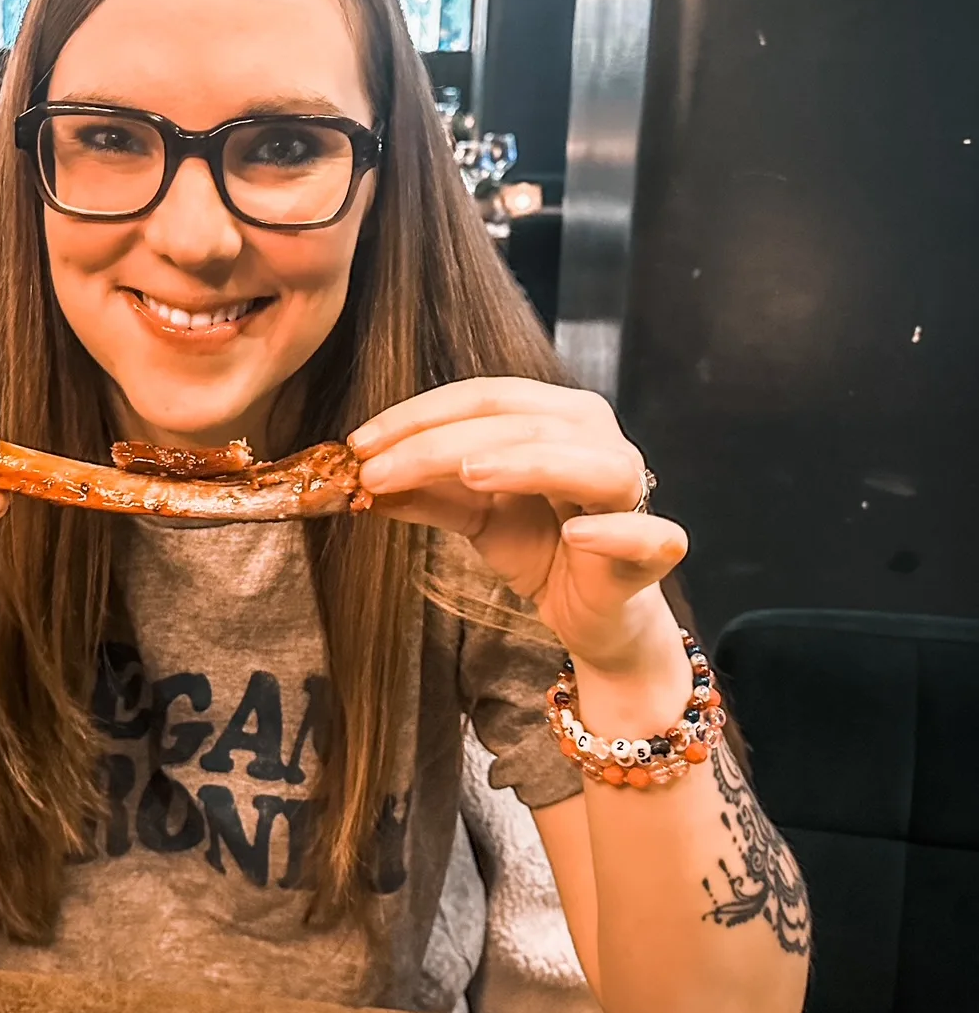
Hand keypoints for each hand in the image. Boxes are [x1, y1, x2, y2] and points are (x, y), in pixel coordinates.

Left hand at [350, 381, 686, 675]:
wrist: (591, 614)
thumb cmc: (540, 549)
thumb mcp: (473, 516)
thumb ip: (425, 493)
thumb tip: (359, 480)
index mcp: (557, 419)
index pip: (485, 398)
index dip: (419, 415)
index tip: (359, 444)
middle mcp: (598, 440)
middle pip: (521, 423)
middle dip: (441, 442)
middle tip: (377, 469)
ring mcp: (631, 492)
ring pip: (583, 462)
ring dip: (524, 464)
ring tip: (467, 473)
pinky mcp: (653, 549)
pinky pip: (643, 534)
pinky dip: (613, 531)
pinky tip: (574, 535)